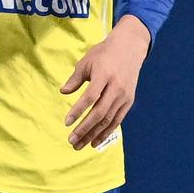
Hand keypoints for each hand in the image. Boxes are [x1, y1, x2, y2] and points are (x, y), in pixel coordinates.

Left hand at [61, 17, 151, 148]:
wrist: (130, 48)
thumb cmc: (104, 53)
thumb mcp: (87, 61)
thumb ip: (75, 78)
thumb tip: (63, 92)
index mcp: (104, 75)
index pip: (90, 97)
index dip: (78, 111)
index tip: (67, 122)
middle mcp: (116, 87)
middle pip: (100, 112)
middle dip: (85, 128)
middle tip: (71, 140)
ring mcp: (124, 95)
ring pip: (108, 120)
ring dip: (93, 134)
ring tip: (80, 145)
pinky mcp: (129, 101)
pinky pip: (117, 120)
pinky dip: (106, 132)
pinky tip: (95, 141)